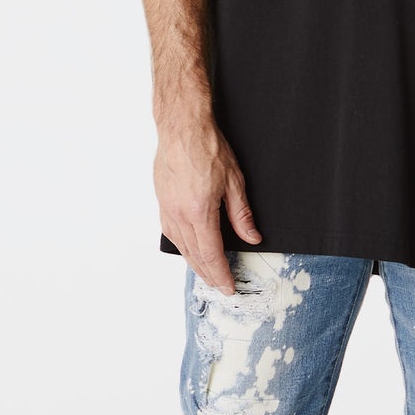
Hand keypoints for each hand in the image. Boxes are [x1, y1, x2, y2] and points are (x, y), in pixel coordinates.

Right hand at [154, 112, 262, 291]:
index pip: (212, 254)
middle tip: (221, 286)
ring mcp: (168, 209)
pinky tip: (189, 250)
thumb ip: (242, 214)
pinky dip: (182, 247)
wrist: (182, 127)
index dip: (222, 274)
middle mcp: (180, 214)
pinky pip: (171, 233)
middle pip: (195, 255)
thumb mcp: (235, 181)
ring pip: (181, 247)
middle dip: (209, 275)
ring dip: (194, 264)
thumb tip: (252, 237)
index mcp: (199, 212)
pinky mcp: (162, 201)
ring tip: (207, 274)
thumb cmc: (207, 148)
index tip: (229, 287)